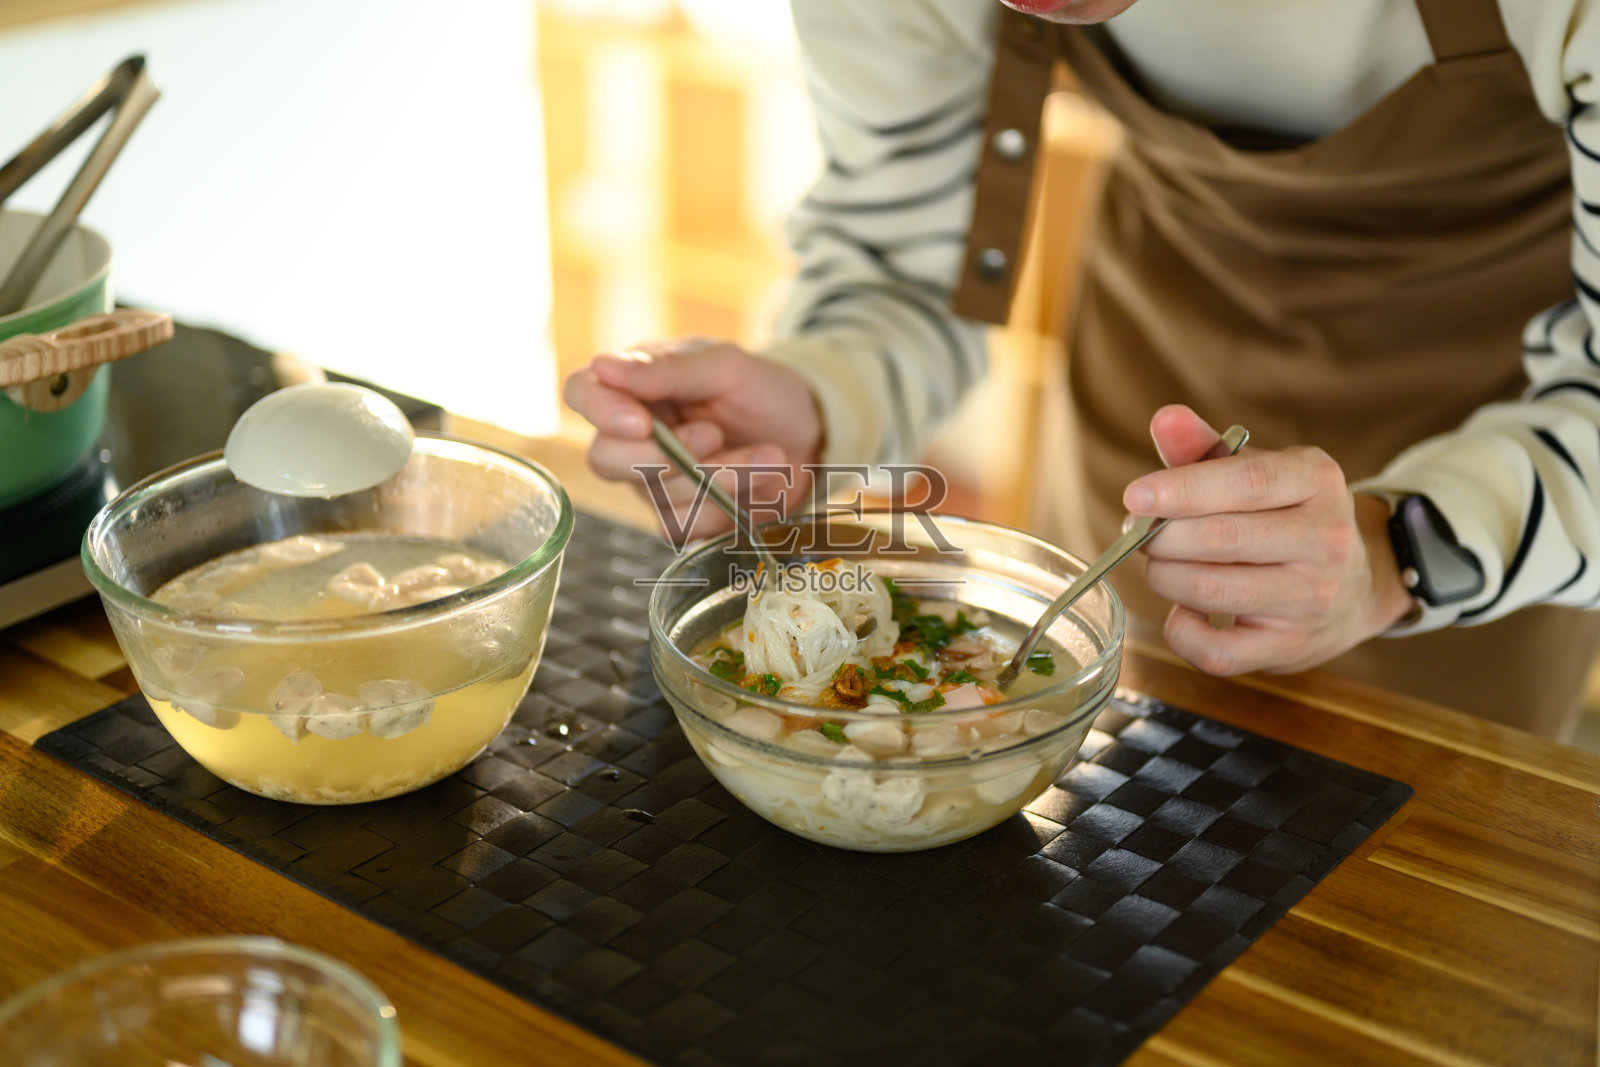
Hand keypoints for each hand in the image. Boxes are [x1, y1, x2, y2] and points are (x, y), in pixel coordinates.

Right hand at [562, 337, 822, 541]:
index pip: (582, 392)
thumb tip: (603, 366)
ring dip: (721, 476)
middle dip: (666, 455)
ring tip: (769, 454)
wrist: (809, 435)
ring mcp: (653, 482)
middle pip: (606, 458)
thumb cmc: (761, 390)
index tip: (640, 422)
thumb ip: (667, 368)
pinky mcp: (682, 518)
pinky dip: (732, 505)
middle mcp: (632, 436)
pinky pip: (685, 526)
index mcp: (634, 385)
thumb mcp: (724, 365)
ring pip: (658, 494)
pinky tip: (766, 480)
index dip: (600, 410)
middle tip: (714, 434)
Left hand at [1122, 405, 1416, 675]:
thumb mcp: (1256, 473)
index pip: (1245, 483)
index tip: (1135, 496)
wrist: (1354, 586)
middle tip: (1139, 534)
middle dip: (1160, 536)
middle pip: (1220, 538)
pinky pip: (1215, 651)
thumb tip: (1165, 419)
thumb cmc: (1284, 518)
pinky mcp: (1291, 647)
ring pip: (1210, 590)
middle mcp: (1326, 540)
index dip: (1182, 489)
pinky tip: (1183, 611)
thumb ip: (1204, 449)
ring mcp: (1313, 599)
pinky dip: (1180, 630)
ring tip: (1160, 564)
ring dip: (1164, 576)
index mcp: (1317, 482)